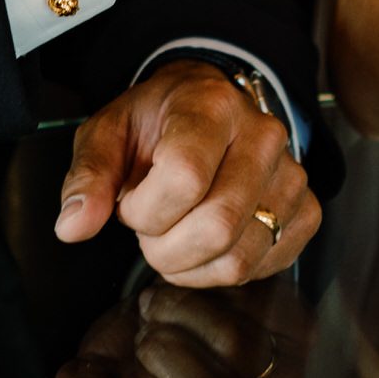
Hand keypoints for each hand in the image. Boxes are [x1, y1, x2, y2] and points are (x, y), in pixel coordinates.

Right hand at [53, 282, 285, 377]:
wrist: (177, 315)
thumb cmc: (137, 358)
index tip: (122, 377)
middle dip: (163, 358)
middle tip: (140, 335)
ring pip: (239, 349)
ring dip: (182, 316)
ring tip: (155, 305)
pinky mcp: (298, 337)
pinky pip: (261, 307)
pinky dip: (211, 292)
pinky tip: (186, 292)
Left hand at [55, 63, 315, 285]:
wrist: (206, 107)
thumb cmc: (154, 124)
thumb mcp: (107, 134)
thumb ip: (88, 177)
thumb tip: (72, 227)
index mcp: (211, 106)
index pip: (186, 179)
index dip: (144, 210)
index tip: (129, 203)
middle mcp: (263, 135)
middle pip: (217, 225)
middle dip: (164, 248)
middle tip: (149, 228)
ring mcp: (291, 174)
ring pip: (240, 257)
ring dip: (190, 265)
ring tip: (174, 235)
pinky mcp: (306, 209)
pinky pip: (264, 267)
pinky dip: (222, 271)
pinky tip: (204, 244)